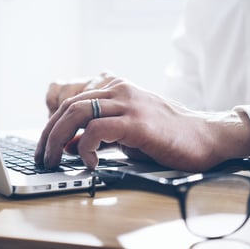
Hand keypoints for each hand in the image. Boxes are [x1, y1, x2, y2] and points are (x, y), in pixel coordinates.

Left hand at [34, 78, 249, 170]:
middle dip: (48, 134)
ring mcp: (128, 104)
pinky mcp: (137, 122)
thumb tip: (68, 145)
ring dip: (57, 139)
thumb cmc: (169, 136)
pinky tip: (89, 162)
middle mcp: (119, 89)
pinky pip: (97, 130)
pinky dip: (84, 146)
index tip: (44, 147)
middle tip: (42, 157)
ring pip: (77, 113)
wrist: (207, 136)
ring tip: (54, 160)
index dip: (51, 126)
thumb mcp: (127, 132)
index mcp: (116, 88)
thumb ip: (99, 133)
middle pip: (69, 106)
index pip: (72, 102)